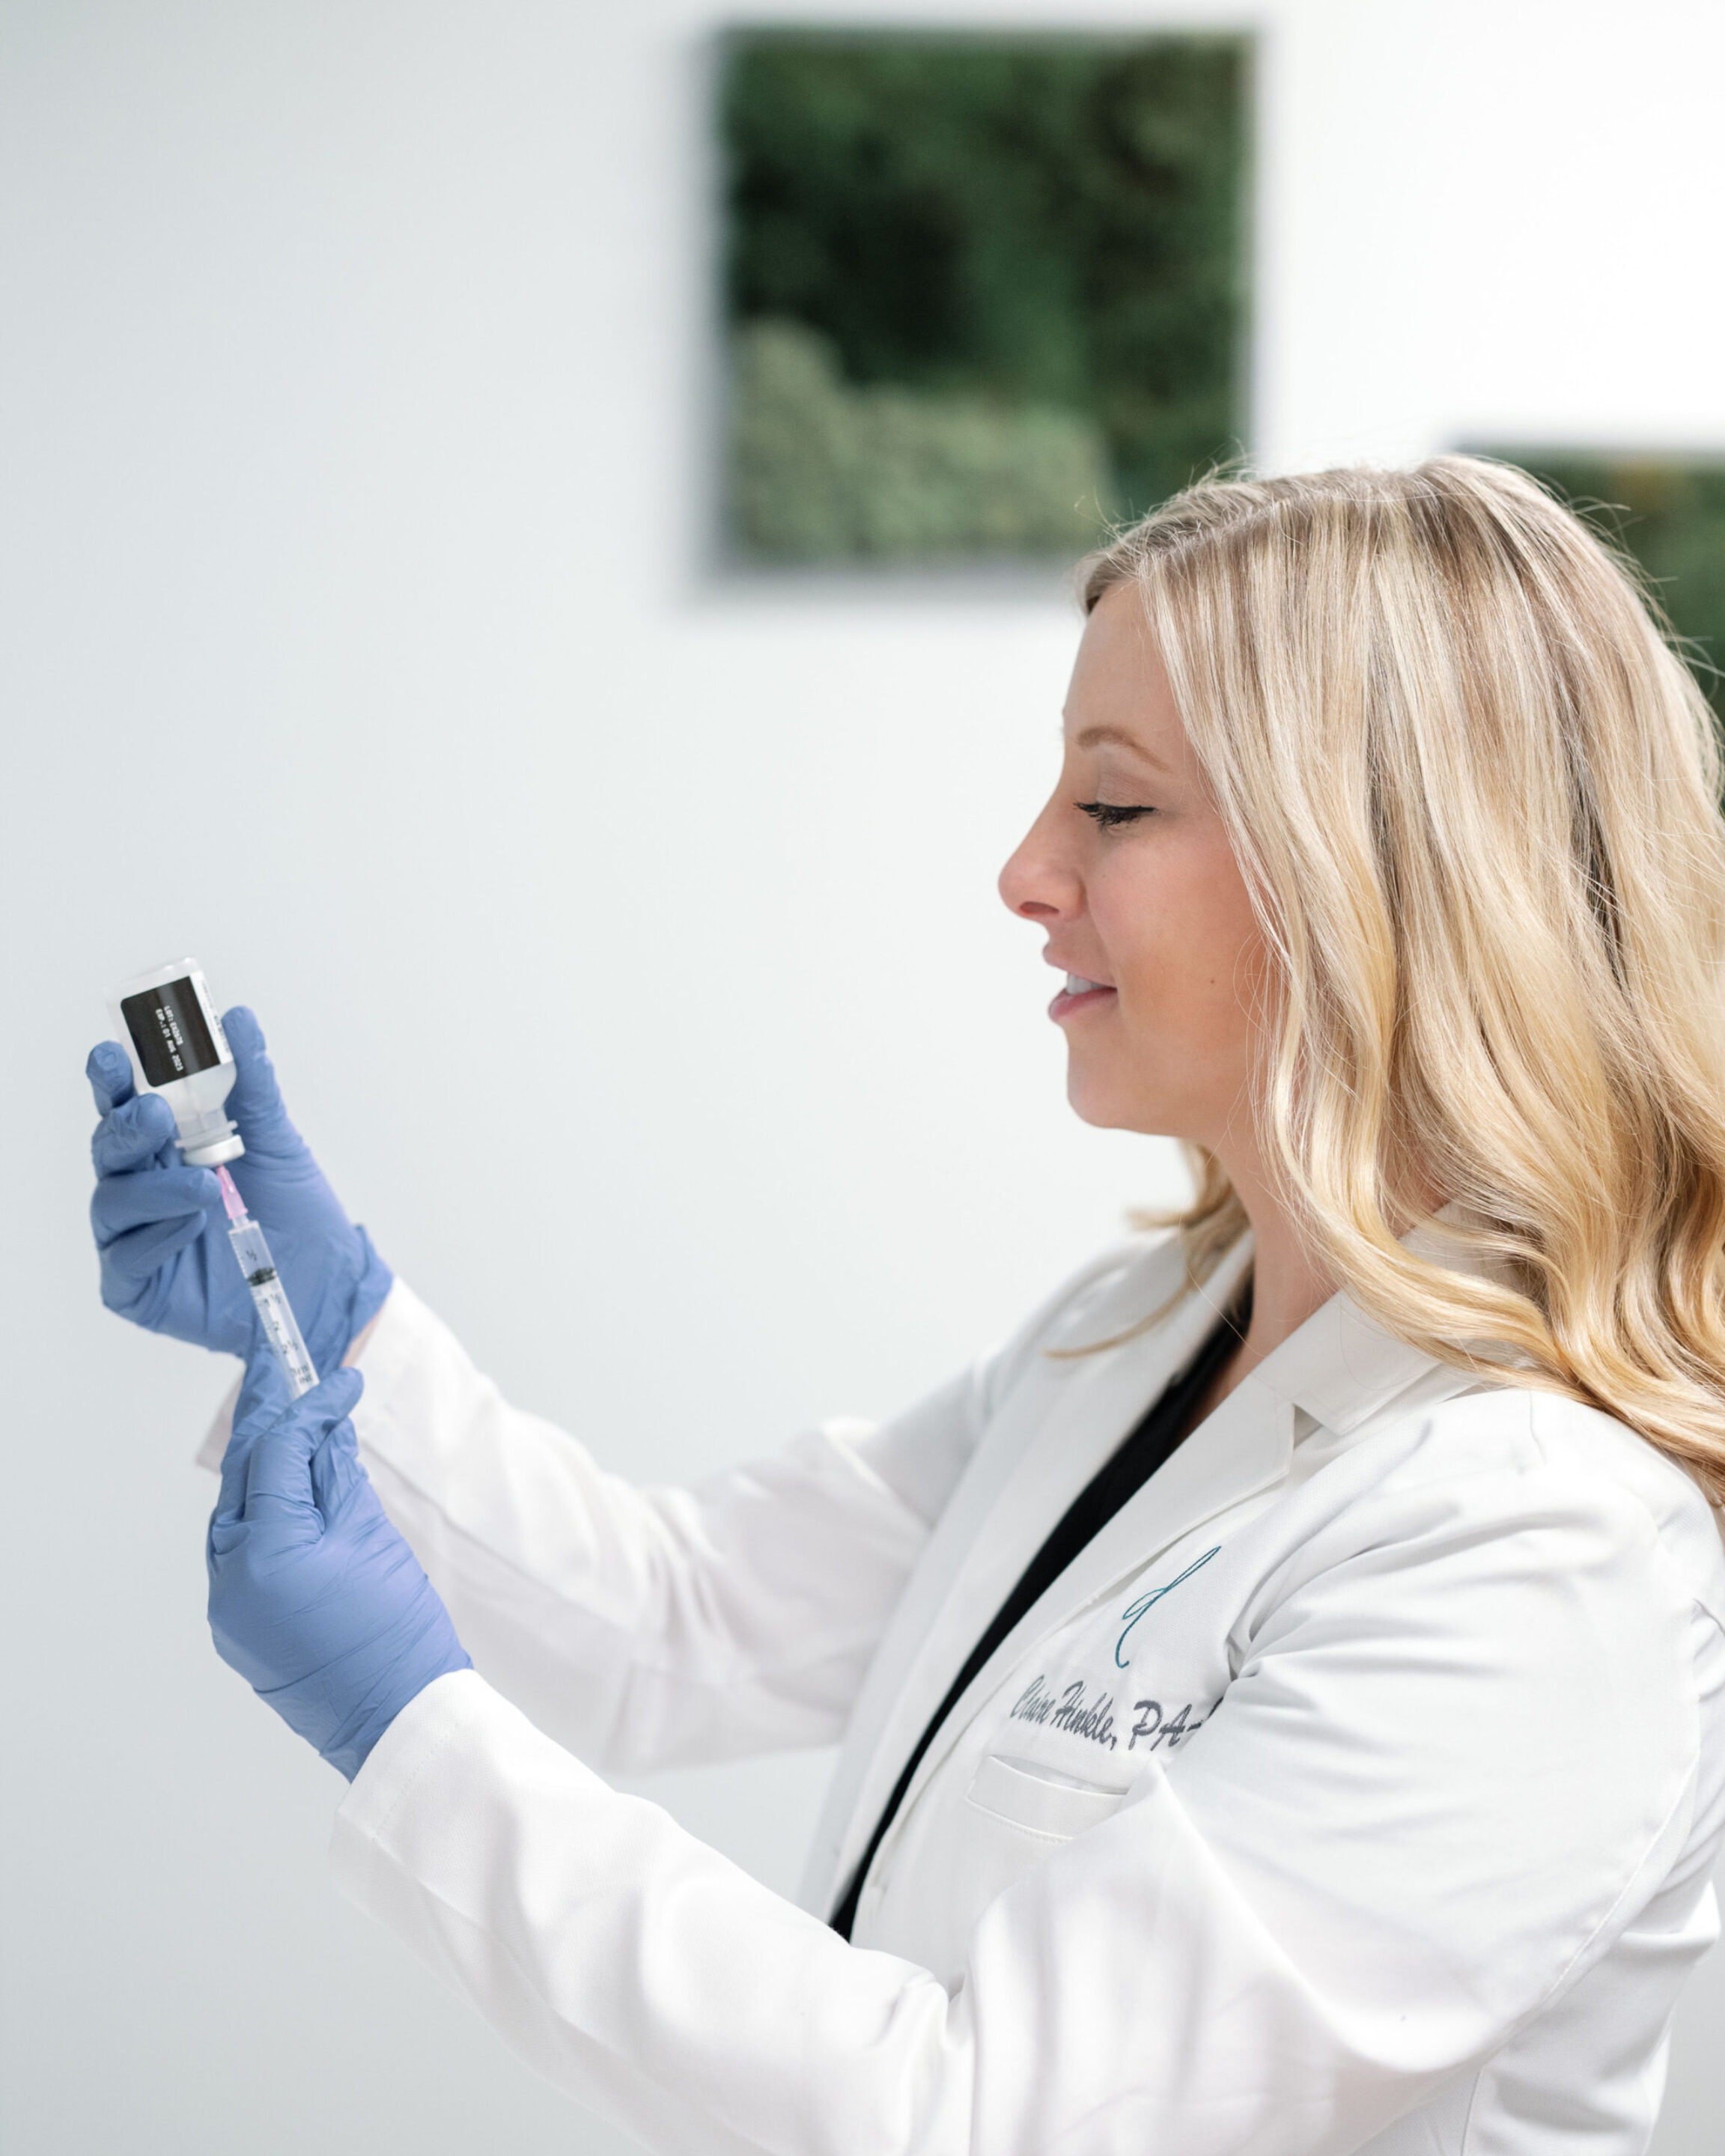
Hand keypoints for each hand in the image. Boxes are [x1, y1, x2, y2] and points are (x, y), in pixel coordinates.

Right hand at [87, 1006, 391, 1370]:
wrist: (327, 1282)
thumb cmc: (297, 1211)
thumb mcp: (277, 1140)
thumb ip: (252, 1084)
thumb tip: (239, 1018)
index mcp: (167, 1146)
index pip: (123, 1107)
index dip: (110, 1080)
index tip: (111, 1055)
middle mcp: (143, 1186)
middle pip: (108, 1149)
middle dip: (125, 1127)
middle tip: (155, 1115)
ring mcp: (134, 1237)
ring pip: (112, 1201)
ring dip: (155, 1188)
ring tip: (204, 1186)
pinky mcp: (136, 1286)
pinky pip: (125, 1256)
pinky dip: (157, 1236)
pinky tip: (193, 1226)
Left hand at [208, 1367, 469, 1778]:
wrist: (398, 1720)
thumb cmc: (398, 1634)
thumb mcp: (373, 1538)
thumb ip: (339, 1478)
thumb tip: (327, 1433)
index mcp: (268, 1551)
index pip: (278, 1452)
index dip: (311, 1407)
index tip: (342, 1381)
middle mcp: (231, 1580)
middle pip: (243, 1480)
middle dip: (276, 1433)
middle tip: (309, 1395)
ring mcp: (226, 1609)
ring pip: (235, 1517)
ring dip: (266, 1477)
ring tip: (305, 1443)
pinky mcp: (235, 1630)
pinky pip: (240, 1558)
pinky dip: (264, 1522)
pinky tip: (295, 1505)